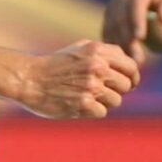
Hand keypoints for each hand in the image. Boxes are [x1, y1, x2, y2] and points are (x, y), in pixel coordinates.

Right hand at [17, 40, 139, 118]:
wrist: (29, 79)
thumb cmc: (55, 64)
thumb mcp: (80, 49)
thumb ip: (106, 53)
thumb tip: (131, 65)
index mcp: (98, 51)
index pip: (131, 66)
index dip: (133, 77)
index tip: (129, 84)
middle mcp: (97, 66)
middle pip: (127, 85)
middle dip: (117, 90)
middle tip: (102, 92)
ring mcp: (91, 86)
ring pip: (116, 101)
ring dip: (104, 102)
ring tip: (87, 97)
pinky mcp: (84, 104)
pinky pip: (102, 112)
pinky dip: (92, 111)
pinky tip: (78, 104)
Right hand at [103, 0, 161, 62]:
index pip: (137, 3)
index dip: (137, 20)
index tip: (140, 38)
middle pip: (122, 17)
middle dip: (128, 39)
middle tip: (138, 58)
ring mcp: (114, 3)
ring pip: (112, 25)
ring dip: (120, 44)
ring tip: (131, 61)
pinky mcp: (108, 13)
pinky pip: (107, 30)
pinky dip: (113, 43)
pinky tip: (121, 57)